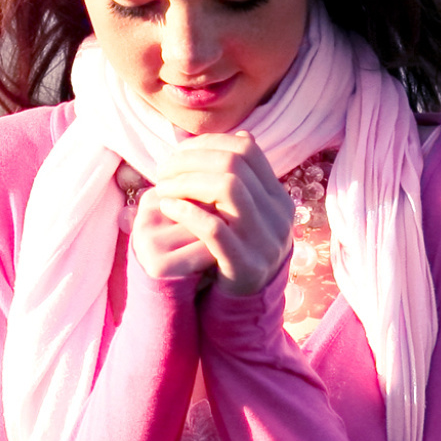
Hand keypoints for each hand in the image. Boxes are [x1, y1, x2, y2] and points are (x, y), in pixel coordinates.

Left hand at [144, 132, 294, 296]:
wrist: (243, 307)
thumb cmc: (233, 252)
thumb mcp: (242, 213)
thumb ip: (239, 179)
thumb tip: (238, 133)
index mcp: (278, 197)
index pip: (246, 148)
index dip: (207, 144)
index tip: (177, 155)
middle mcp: (279, 215)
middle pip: (234, 163)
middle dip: (190, 161)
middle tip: (162, 172)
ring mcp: (265, 242)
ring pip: (228, 188)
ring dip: (186, 182)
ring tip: (161, 189)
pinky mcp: (245, 267)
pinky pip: (214, 229)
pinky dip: (186, 212)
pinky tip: (167, 209)